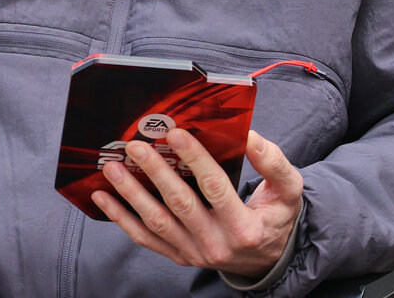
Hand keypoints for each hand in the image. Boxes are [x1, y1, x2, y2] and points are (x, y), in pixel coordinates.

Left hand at [93, 128, 301, 278]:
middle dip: (155, 171)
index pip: (215, 187)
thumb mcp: (289, 191)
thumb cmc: (278, 218)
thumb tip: (250, 136)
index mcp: (244, 227)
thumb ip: (274, 163)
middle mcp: (216, 244)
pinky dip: (122, 219)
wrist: (268, 260)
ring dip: (131, 194)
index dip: (195, 158)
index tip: (176, 134)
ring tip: (113, 168)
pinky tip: (105, 199)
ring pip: (156, 222)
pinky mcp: (179, 256)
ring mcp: (194, 253)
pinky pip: (145, 238)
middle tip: (136, 146)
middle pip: (179, 203)